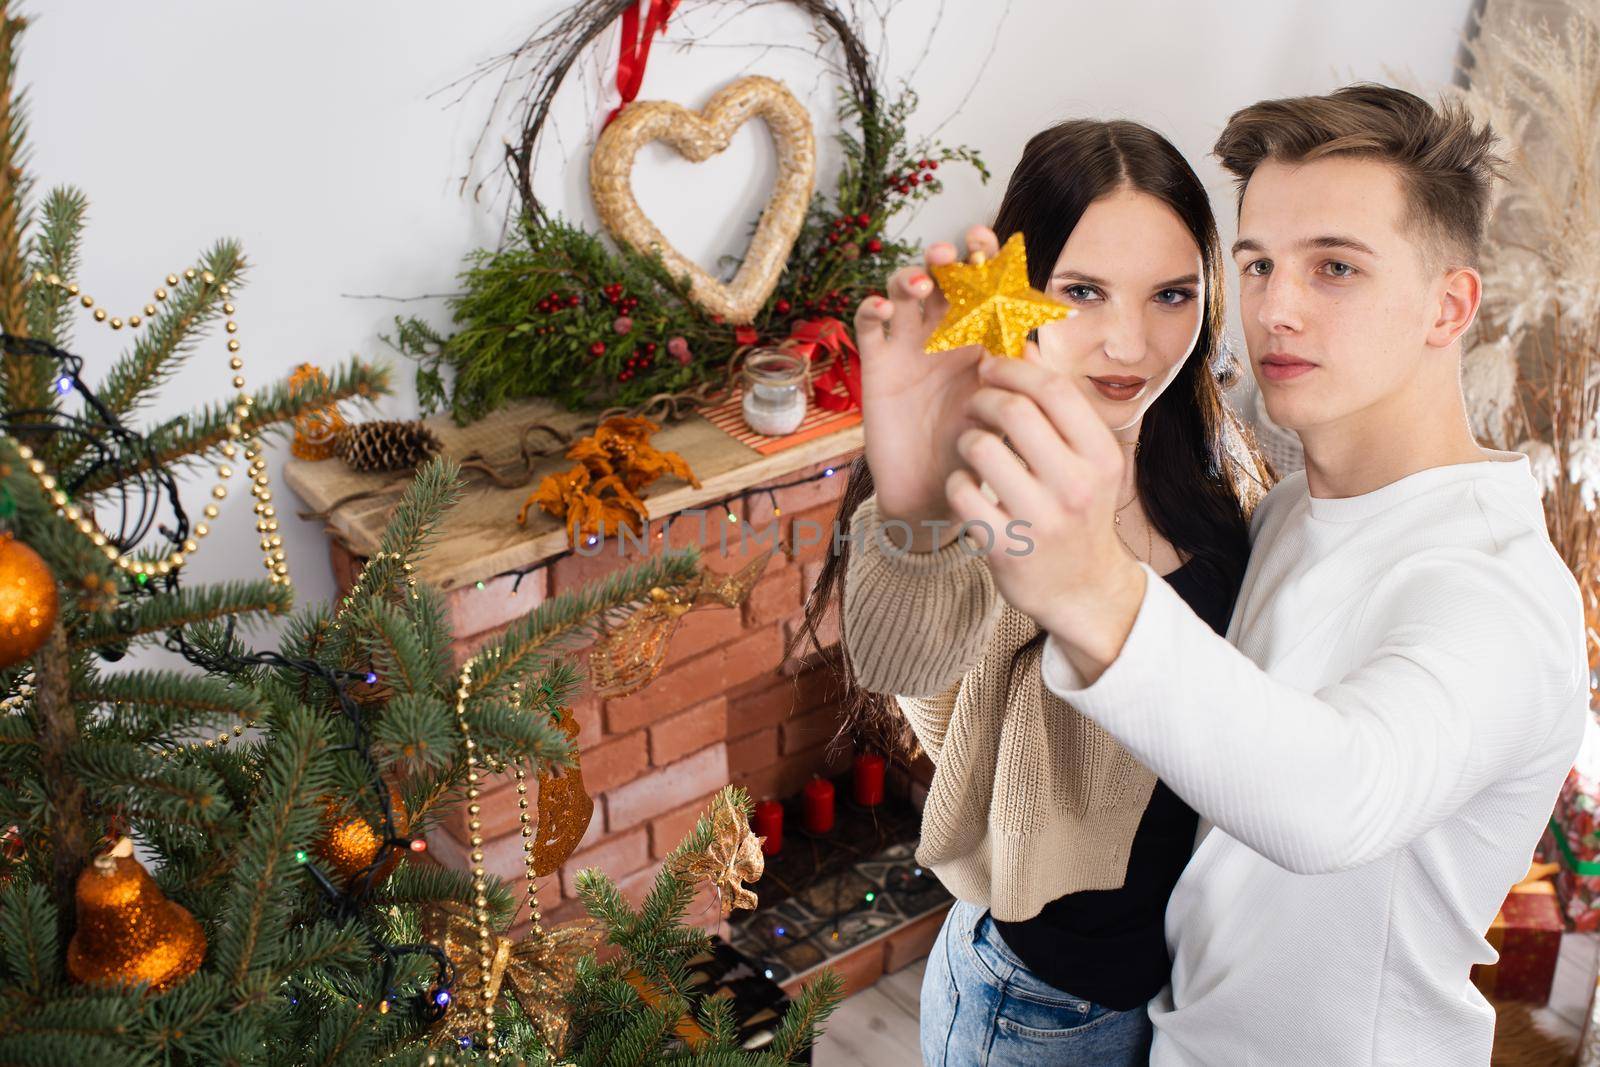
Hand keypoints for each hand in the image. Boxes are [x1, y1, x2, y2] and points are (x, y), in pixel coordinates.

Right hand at [855, 225, 997, 550]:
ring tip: (922, 283)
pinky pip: (869, 327)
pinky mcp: (877, 365)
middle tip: (952, 254)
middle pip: (942, 278)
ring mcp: (908, 345)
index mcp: (980, 337)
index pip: (982, 284)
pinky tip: (880, 308)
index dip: (982, 257)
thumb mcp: (1003, 413)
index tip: (985, 243)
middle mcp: (944, 333)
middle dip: (946, 258)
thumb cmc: (976, 450)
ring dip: (909, 276)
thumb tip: (1033, 342)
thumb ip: (1017, 379)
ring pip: (903, 292)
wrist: (934, 491)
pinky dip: (871, 309)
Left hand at [945, 344, 1146, 672]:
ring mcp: (1040, 519)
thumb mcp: (1088, 462)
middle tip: (974, 403)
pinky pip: (961, 492)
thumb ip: (1061, 411)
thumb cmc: (1079, 511)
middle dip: (983, 398)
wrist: (1083, 589)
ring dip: (967, 439)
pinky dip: (957, 481)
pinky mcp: (1005, 547)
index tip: (991, 366)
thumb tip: (1026, 348)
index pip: (1054, 390)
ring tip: (972, 447)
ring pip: (980, 448)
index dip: (1014, 369)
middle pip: (1015, 412)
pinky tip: (968, 486)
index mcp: (1101, 457)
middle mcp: (1076, 486)